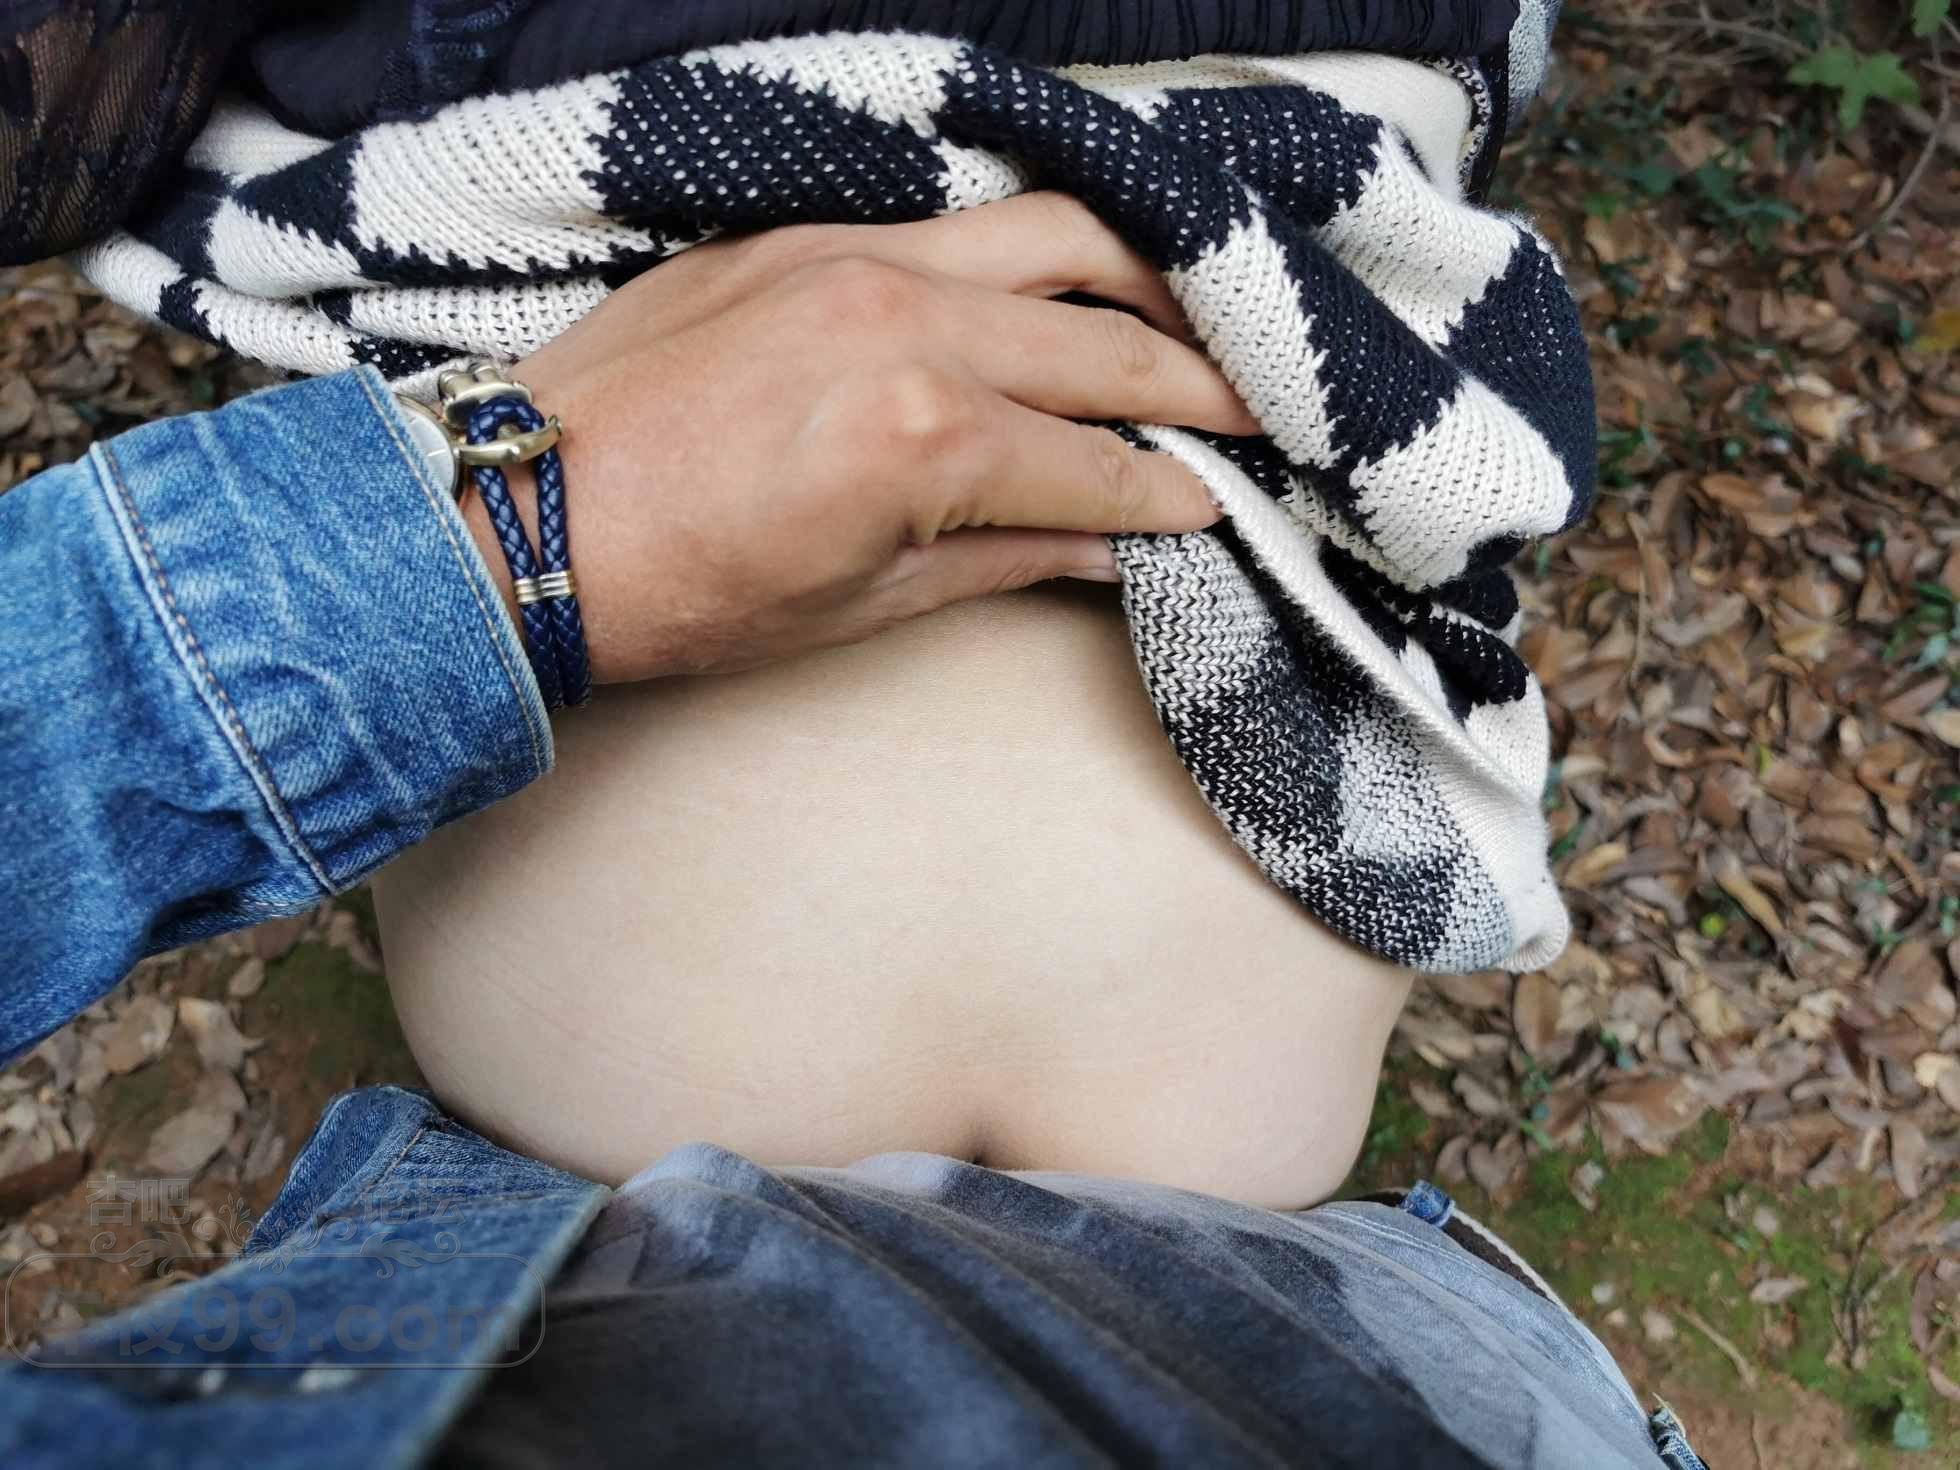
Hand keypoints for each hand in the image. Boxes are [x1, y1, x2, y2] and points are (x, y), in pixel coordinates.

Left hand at [468, 192, 1255, 682]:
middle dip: (1200, 384)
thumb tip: (1109, 546)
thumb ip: (1005, 559)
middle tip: (1258, 408)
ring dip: (1141, 280)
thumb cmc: (680, 587)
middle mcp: (909, 322)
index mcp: (926, 438)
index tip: (1221, 503)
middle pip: (1105, 344)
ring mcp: (856, 258)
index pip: (1099, 463)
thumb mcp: (862, 603)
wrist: (519, 511)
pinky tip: (1062, 279)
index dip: (1173, 492)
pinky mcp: (807, 233)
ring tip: (1192, 317)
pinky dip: (1032, 248)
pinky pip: (957, 219)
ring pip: (1052, 237)